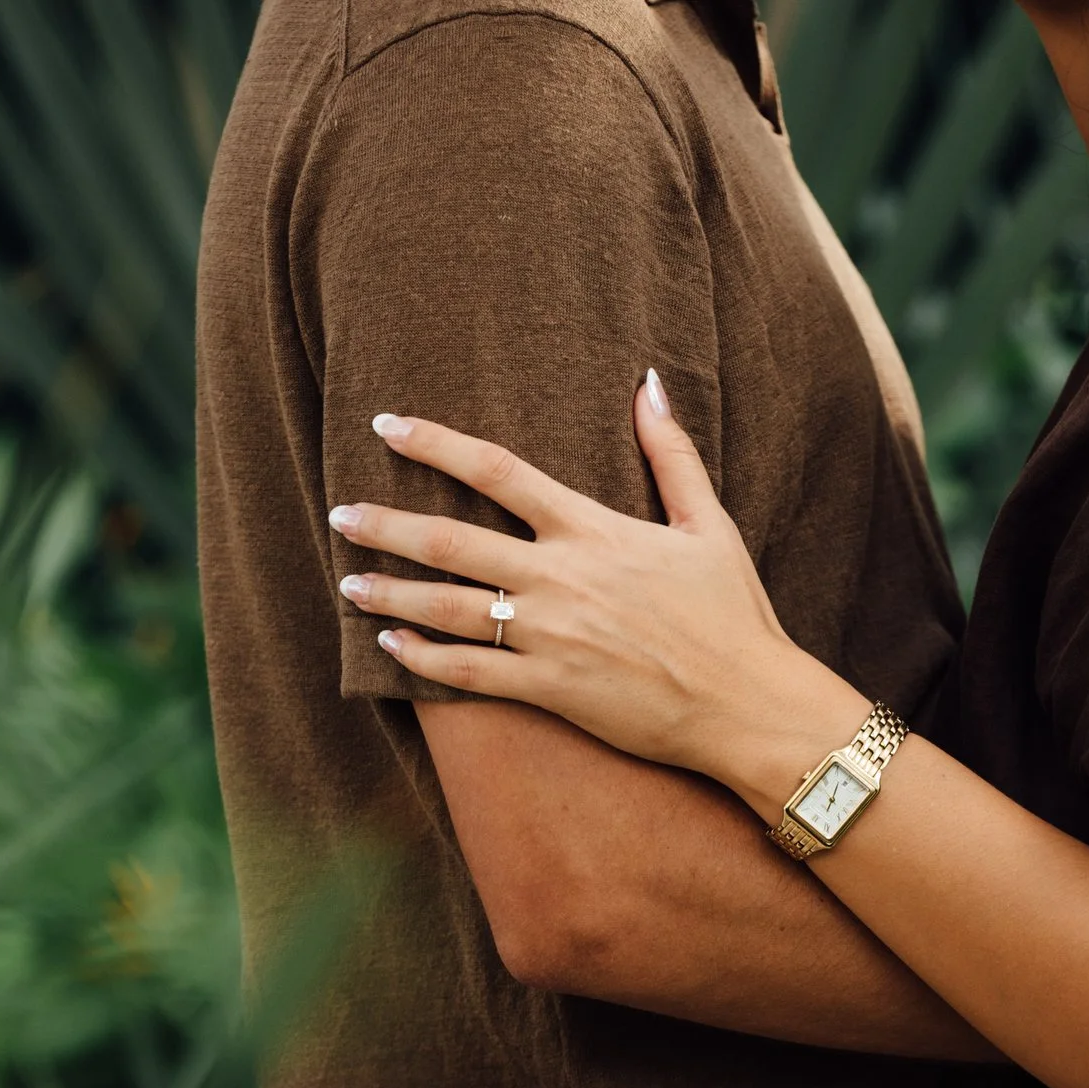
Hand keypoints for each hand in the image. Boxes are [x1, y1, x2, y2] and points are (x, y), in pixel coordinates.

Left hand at [329, 371, 872, 816]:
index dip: (435, 443)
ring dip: (390, 594)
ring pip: (447, 608)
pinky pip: (469, 674)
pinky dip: (423, 661)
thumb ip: (670, 453)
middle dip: (387, 524)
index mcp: (593, 529)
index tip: (387, 425)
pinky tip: (390, 648)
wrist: (748, 704)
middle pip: (451, 539)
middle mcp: (560, 577)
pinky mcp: (550, 690)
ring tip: (347, 583)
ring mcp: (550, 636)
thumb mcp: (708, 525)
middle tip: (340, 513)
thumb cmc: (734, 615)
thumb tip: (649, 383)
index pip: (496, 470)